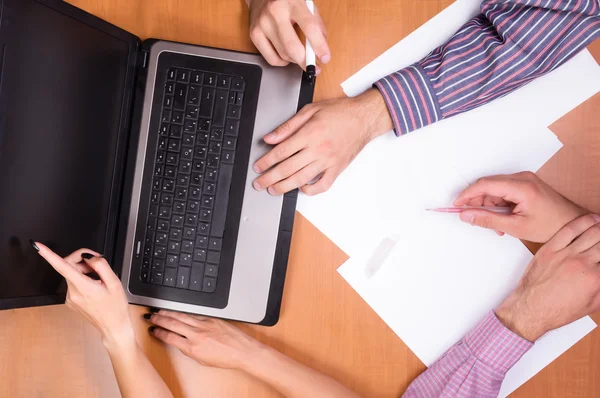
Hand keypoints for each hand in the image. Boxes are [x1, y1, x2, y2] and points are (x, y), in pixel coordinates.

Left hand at [33, 242, 134, 348]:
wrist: (113, 326)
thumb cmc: (115, 307)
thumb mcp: (114, 282)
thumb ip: (101, 266)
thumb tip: (89, 258)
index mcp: (83, 287)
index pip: (62, 266)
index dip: (48, 254)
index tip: (38, 246)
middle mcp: (72, 293)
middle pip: (69, 266)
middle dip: (82, 260)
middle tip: (97, 262)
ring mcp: (70, 298)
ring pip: (72, 274)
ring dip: (84, 270)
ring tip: (99, 278)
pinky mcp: (71, 301)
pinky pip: (74, 283)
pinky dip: (83, 279)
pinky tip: (95, 285)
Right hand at [146, 310, 263, 369]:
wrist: (242, 351)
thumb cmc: (225, 358)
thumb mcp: (202, 360)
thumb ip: (189, 351)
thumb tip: (180, 343)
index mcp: (192, 348)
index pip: (170, 337)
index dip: (159, 332)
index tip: (152, 329)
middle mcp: (196, 334)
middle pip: (173, 323)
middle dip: (159, 319)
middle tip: (150, 316)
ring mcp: (204, 324)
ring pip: (182, 316)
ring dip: (169, 313)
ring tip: (160, 311)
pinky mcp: (212, 318)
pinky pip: (194, 315)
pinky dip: (184, 313)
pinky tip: (179, 311)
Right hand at [248, 0, 329, 68]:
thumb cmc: (286, 1)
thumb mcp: (305, 4)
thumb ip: (316, 23)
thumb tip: (321, 48)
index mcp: (292, 2)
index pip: (309, 27)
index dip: (319, 46)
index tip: (325, 58)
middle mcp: (275, 12)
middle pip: (292, 46)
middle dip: (305, 61)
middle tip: (313, 67)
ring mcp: (263, 24)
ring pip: (283, 55)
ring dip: (295, 60)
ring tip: (299, 55)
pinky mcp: (254, 34)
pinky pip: (271, 58)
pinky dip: (282, 62)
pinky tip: (286, 56)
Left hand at [252, 88, 392, 195]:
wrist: (364, 118)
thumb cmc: (339, 112)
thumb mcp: (310, 111)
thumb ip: (288, 126)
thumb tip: (270, 138)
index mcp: (309, 134)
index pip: (281, 152)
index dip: (266, 161)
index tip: (258, 167)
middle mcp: (318, 149)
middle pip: (288, 168)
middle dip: (270, 178)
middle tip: (259, 183)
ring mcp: (328, 161)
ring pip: (302, 179)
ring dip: (285, 187)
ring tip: (273, 190)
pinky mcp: (337, 168)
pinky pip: (323, 185)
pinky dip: (311, 190)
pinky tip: (302, 188)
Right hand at [454, 172, 586, 241]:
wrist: (574, 224)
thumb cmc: (552, 226)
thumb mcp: (515, 227)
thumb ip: (487, 220)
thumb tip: (466, 215)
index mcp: (521, 186)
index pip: (485, 185)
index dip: (467, 195)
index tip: (456, 205)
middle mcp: (522, 178)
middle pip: (488, 185)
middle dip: (477, 202)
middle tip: (471, 217)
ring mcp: (524, 180)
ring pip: (494, 189)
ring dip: (489, 206)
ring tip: (494, 225)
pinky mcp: (525, 185)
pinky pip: (503, 191)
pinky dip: (498, 205)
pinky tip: (502, 219)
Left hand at [495, 214, 599, 340]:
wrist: (531, 309)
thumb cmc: (559, 310)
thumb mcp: (593, 304)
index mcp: (595, 278)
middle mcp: (582, 263)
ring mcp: (564, 254)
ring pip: (591, 233)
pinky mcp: (549, 249)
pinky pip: (568, 230)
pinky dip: (582, 222)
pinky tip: (591, 219)